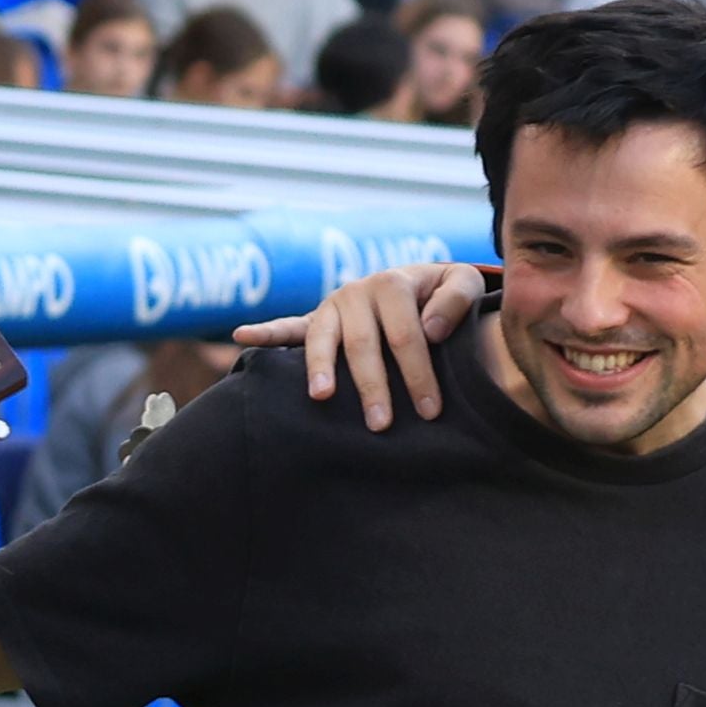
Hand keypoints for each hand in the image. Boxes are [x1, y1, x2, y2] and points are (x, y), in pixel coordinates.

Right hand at [238, 259, 481, 425]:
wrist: (420, 284)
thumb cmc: (443, 295)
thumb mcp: (462, 284)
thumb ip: (456, 300)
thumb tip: (431, 329)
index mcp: (394, 282)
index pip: (407, 335)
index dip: (418, 373)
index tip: (429, 410)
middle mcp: (358, 291)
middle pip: (363, 344)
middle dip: (372, 385)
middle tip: (380, 424)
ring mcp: (333, 305)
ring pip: (323, 339)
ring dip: (320, 369)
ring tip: (322, 397)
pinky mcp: (317, 318)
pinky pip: (289, 327)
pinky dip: (265, 331)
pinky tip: (242, 335)